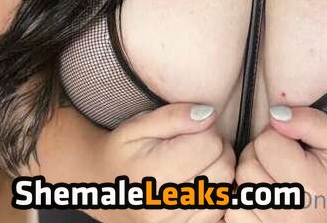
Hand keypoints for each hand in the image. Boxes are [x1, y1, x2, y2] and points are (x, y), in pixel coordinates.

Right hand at [89, 103, 234, 222]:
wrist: (103, 188)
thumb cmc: (123, 151)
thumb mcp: (139, 125)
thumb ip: (174, 116)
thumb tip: (210, 115)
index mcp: (151, 174)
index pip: (210, 144)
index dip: (206, 129)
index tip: (191, 130)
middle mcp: (162, 208)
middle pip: (223, 167)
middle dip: (216, 149)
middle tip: (196, 144)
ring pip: (224, 190)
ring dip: (217, 171)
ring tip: (196, 163)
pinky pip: (218, 210)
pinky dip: (213, 194)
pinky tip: (196, 183)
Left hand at [224, 106, 326, 221]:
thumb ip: (308, 121)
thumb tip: (274, 115)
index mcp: (310, 186)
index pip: (265, 143)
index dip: (276, 133)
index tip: (292, 139)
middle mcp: (290, 215)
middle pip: (247, 167)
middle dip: (260, 152)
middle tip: (284, 154)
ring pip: (238, 192)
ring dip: (251, 177)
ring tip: (275, 174)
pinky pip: (235, 217)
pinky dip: (244, 202)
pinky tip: (264, 194)